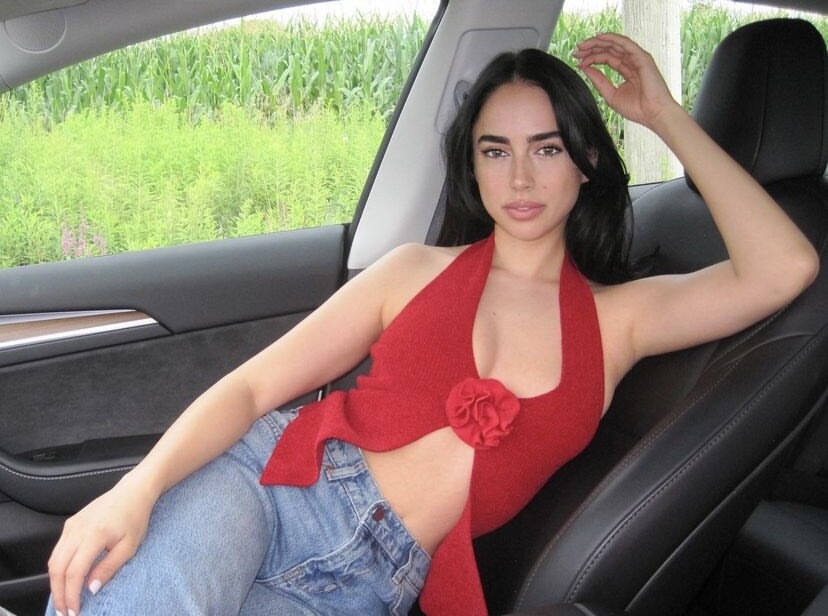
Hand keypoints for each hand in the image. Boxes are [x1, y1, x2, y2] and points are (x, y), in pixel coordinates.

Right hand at [47, 476, 154, 615]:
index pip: (74, 573)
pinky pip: (58, 550)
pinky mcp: (70, 523)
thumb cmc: (135, 516)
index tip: (74, 610)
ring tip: (64, 599)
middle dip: (59, 593)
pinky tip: (65, 578)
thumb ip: (109, 568)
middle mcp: (78, 530)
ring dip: (55, 582)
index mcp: (94, 535)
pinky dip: (58, 568)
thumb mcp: (129, 546)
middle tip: (64, 611)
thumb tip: (91, 589)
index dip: (71, 595)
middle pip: (57, 569)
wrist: (133, 491)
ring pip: (53, 560)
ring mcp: (71, 525)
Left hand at [573, 33, 677, 128]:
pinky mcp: (642, 58)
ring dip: (598, 42)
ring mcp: (638, 58)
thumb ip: (598, 81)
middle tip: (576, 50)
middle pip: (609, 49)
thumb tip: (584, 68)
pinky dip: (612, 39)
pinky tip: (599, 38)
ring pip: (615, 44)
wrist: (653, 115)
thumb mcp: (610, 94)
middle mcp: (632, 61)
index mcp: (626, 70)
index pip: (606, 57)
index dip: (591, 57)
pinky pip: (625, 44)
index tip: (578, 61)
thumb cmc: (637, 109)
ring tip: (583, 45)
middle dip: (592, 47)